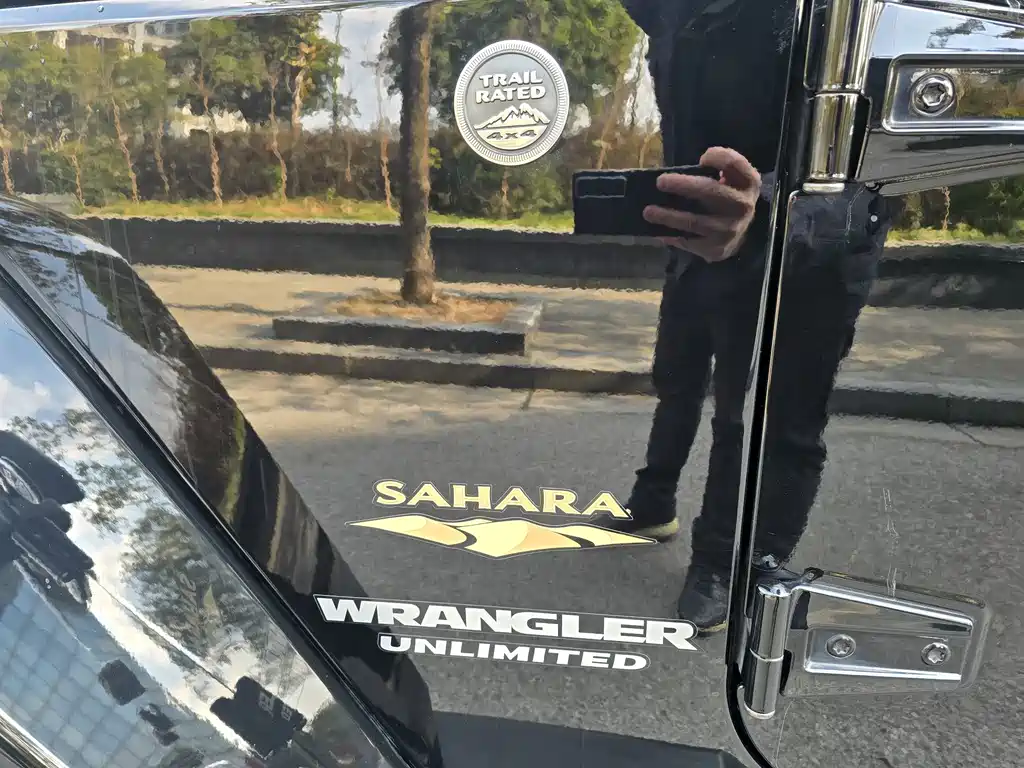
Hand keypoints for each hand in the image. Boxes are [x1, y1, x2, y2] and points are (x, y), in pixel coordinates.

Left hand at [642, 146, 761, 262]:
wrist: (743, 233)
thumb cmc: (728, 197)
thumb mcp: (733, 180)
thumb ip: (715, 170)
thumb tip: (676, 174)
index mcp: (748, 182)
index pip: (733, 163)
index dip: (718, 157)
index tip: (702, 158)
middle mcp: (742, 206)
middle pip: (710, 192)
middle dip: (683, 185)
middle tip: (660, 182)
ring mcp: (729, 230)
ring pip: (695, 221)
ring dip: (668, 216)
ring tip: (648, 211)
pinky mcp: (716, 248)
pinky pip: (688, 241)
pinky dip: (671, 236)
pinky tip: (657, 231)